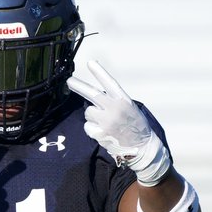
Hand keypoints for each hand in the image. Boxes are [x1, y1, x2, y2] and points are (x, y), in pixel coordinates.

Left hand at [67, 60, 170, 185]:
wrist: (142, 148)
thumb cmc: (136, 127)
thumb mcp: (129, 108)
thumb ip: (114, 101)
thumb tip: (95, 97)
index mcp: (123, 101)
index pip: (109, 83)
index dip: (99, 72)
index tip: (90, 63)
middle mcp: (114, 109)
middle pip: (92, 94)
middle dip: (79, 86)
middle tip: (70, 81)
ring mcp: (106, 122)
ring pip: (89, 112)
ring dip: (92, 116)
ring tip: (105, 122)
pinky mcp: (100, 134)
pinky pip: (88, 126)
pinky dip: (92, 128)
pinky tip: (103, 132)